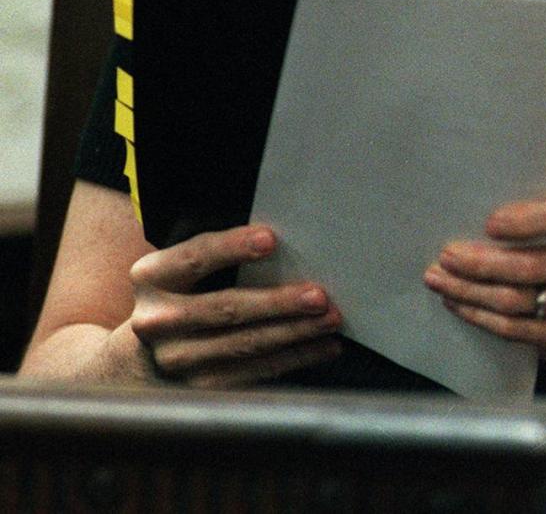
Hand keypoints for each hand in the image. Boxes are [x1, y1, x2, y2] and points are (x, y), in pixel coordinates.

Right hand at [128, 224, 341, 386]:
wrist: (132, 361)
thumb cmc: (175, 298)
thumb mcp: (176, 272)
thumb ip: (214, 257)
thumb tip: (284, 243)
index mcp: (151, 278)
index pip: (194, 258)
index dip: (231, 248)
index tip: (271, 239)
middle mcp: (157, 322)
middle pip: (226, 309)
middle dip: (278, 303)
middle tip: (319, 296)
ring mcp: (176, 361)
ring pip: (245, 344)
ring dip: (295, 332)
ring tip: (331, 319)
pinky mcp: (199, 388)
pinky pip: (255, 372)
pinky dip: (294, 358)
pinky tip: (323, 346)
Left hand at [423, 192, 545, 365]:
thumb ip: (526, 203)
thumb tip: (462, 203)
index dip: (528, 221)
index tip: (488, 224)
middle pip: (533, 266)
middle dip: (481, 263)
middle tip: (446, 256)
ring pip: (519, 301)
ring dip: (471, 292)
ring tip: (440, 280)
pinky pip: (519, 330)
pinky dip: (482, 317)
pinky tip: (458, 303)